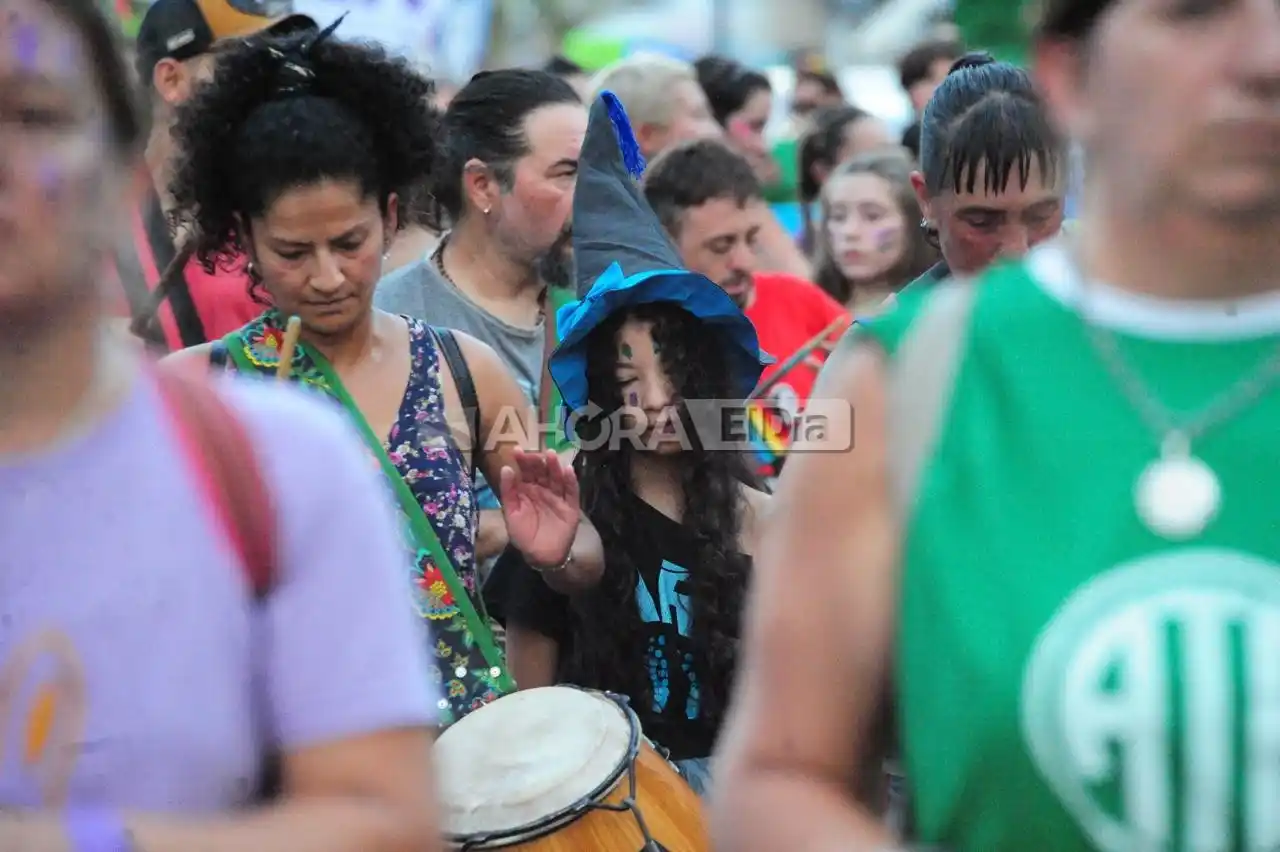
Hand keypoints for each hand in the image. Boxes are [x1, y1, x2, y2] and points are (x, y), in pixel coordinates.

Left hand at [498, 447, 580, 569]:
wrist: (540, 556)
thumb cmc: (523, 535)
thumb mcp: (511, 513)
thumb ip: (508, 492)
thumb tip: (505, 468)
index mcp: (527, 490)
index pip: (525, 471)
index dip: (521, 461)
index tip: (516, 450)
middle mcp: (543, 490)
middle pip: (541, 471)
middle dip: (538, 461)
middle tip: (535, 453)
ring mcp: (557, 497)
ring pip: (557, 478)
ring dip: (554, 466)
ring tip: (551, 455)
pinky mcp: (570, 506)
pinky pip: (571, 492)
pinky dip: (570, 481)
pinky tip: (568, 470)